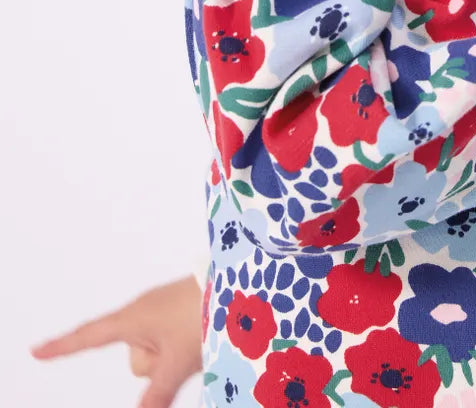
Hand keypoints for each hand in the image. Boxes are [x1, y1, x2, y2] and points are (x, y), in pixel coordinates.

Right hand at [30, 273, 202, 407]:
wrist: (241, 280)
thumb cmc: (204, 312)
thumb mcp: (178, 361)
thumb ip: (156, 394)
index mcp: (132, 318)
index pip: (89, 338)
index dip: (63, 347)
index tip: (36, 351)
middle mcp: (143, 312)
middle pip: (137, 360)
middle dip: (157, 366)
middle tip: (184, 349)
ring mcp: (163, 311)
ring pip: (159, 355)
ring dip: (176, 356)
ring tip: (199, 338)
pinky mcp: (181, 310)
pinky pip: (174, 342)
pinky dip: (184, 348)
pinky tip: (202, 338)